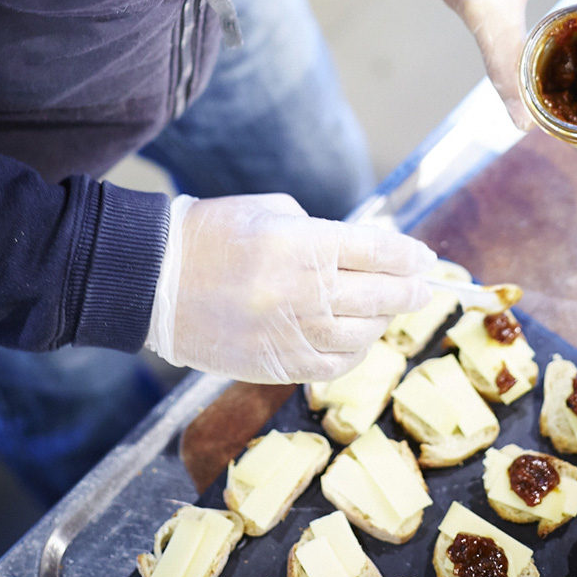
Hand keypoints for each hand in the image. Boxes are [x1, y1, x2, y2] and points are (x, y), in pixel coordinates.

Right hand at [145, 193, 436, 383]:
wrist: (153, 280)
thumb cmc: (210, 233)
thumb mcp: (270, 212)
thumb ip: (319, 232)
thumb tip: (359, 254)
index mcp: (303, 244)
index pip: (378, 252)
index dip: (408, 256)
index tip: (423, 259)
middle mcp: (304, 291)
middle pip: (380, 294)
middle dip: (408, 290)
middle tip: (421, 287)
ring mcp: (292, 333)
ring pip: (363, 333)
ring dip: (382, 321)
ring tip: (385, 310)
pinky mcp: (277, 364)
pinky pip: (335, 364)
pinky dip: (354, 351)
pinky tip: (356, 337)